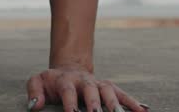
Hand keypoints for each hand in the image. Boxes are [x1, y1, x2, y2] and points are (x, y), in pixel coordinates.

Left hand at [26, 66, 148, 111]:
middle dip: (95, 103)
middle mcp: (84, 81)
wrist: (69, 70)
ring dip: (116, 105)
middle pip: (91, 91)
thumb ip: (34, 91)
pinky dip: (134, 102)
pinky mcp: (110, 88)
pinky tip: (144, 111)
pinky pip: (123, 95)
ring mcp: (99, 84)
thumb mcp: (38, 82)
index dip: (70, 103)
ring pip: (109, 92)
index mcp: (65, 81)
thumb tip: (35, 105)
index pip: (68, 92)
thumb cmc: (52, 82)